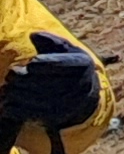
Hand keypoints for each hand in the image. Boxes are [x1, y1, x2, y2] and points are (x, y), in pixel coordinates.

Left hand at [0, 33, 99, 153]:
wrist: (84, 99)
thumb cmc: (71, 69)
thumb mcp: (69, 52)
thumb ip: (51, 42)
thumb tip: (33, 35)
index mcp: (82, 64)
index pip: (54, 64)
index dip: (37, 63)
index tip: (31, 63)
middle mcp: (77, 85)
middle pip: (36, 80)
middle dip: (19, 76)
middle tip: (12, 74)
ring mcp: (65, 104)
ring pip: (28, 97)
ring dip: (13, 91)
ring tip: (9, 86)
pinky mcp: (52, 118)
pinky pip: (24, 112)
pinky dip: (12, 106)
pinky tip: (10, 100)